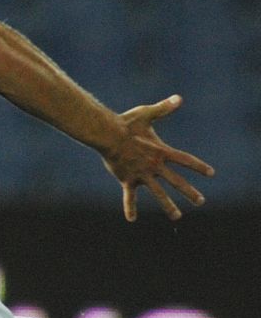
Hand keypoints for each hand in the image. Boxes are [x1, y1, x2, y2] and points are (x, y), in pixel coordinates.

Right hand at [101, 94, 214, 220]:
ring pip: (158, 193)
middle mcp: (155, 165)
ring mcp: (142, 174)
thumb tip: (179, 98)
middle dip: (189, 192)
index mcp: (161, 151)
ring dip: (168, 206)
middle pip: (176, 182)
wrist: (107, 134)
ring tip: (177, 216)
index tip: (210, 173)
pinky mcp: (128, 180)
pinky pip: (129, 196)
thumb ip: (163, 108)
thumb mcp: (146, 114)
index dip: (198, 167)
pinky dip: (130, 207)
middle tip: (200, 201)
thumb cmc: (126, 123)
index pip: (185, 160)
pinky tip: (131, 219)